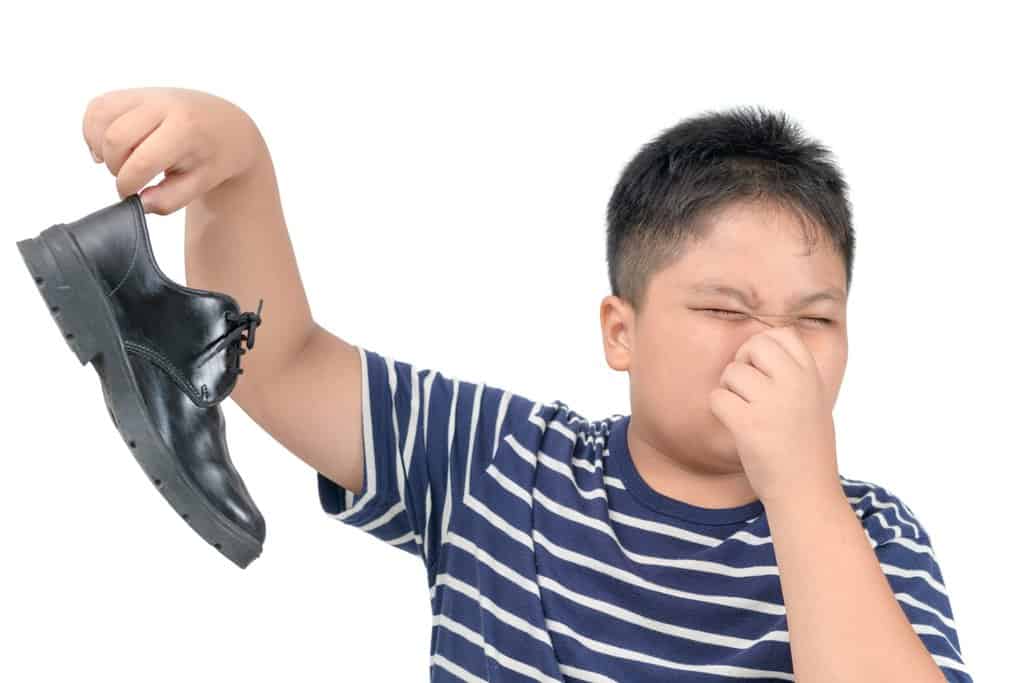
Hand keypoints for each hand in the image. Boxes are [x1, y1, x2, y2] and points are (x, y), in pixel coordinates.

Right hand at [82, 87, 263, 214]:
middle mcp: (163, 105)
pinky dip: (93, 129)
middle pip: (114, 138)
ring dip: (100, 147)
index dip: (128, 185)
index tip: (132, 195)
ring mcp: (146, 94)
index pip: (141, 161)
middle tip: (131, 178)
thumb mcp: (202, 184)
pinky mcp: (132, 92)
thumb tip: (140, 203)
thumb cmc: (214, 157)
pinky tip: (110, 147)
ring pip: (99, 117)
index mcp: (185, 129)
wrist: (227, 125)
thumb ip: (170, 200)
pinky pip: (97, 107)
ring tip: (122, 161)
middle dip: (115, 167)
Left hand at [708, 325, 839, 506]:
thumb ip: (793, 374)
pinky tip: (735, 427)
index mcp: (811, 376)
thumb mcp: (813, 401)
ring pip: (731, 373)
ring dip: (730, 392)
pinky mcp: (749, 424)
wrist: (806, 492)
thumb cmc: (805, 449)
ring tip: (746, 415)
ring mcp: (772, 402)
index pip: (782, 334)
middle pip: (754, 345)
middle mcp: (795, 383)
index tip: (764, 372)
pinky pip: (717, 398)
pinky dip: (720, 411)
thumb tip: (760, 347)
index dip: (764, 349)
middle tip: (747, 390)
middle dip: (743, 363)